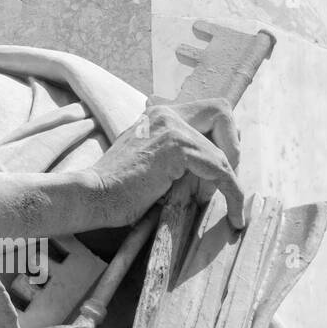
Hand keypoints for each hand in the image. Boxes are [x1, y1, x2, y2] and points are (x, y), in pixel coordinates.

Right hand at [83, 98, 243, 231]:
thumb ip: (175, 159)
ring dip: (229, 180)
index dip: (222, 138)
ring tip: (220, 205)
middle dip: (233, 148)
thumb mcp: (150, 164)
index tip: (217, 172)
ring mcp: (172, 127)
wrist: (92, 197)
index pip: (208, 112)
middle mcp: (167, 114)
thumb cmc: (115, 191)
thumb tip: (209, 173)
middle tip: (225, 181)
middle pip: (222, 113)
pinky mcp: (177, 147)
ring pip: (224, 149)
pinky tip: (234, 215)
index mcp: (159, 115)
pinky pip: (221, 170)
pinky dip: (233, 193)